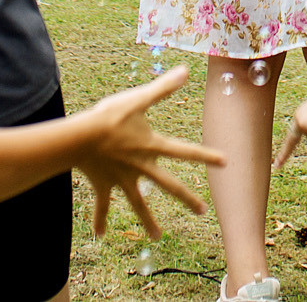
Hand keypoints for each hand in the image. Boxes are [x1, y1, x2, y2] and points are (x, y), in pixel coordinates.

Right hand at [72, 67, 224, 237]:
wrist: (80, 137)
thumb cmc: (110, 116)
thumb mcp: (138, 99)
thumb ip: (162, 88)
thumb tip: (185, 70)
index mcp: (152, 147)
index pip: (185, 151)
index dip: (206, 155)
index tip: (226, 163)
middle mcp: (141, 166)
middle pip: (168, 185)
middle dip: (187, 198)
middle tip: (203, 211)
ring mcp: (123, 178)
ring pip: (138, 203)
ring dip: (148, 220)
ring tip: (158, 237)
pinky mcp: (104, 184)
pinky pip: (103, 204)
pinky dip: (101, 219)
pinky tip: (100, 235)